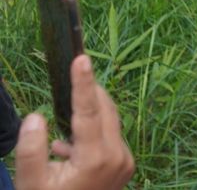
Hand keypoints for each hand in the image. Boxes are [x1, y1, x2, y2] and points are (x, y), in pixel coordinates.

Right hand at [14, 55, 134, 189]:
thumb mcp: (32, 183)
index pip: (88, 111)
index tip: (81, 58)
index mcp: (96, 158)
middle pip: (104, 111)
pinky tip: (66, 148)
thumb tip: (36, 117)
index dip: (83, 83)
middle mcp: (117, 157)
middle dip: (88, 92)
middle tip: (73, 73)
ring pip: (109, 122)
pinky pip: (109, 138)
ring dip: (88, 114)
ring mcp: (125, 162)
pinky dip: (91, 133)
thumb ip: (31, 150)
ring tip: (62, 122)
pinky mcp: (125, 166)